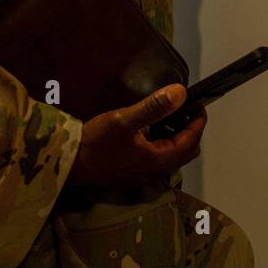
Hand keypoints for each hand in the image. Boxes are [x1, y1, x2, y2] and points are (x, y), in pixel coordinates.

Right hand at [68, 84, 204, 187]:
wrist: (69, 163)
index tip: (198, 104)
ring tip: (169, 115)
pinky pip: (157, 158)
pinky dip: (162, 143)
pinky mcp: (133, 173)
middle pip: (186, 151)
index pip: (191, 141)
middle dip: (190, 130)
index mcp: (158, 160)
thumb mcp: (123, 120)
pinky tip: (149, 130)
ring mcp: (144, 174)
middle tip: (186, 109)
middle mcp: (155, 171)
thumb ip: (154, 107)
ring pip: (171, 155)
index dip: (198, 121)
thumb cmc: (95, 143)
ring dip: (176, 136)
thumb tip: (179, 93)